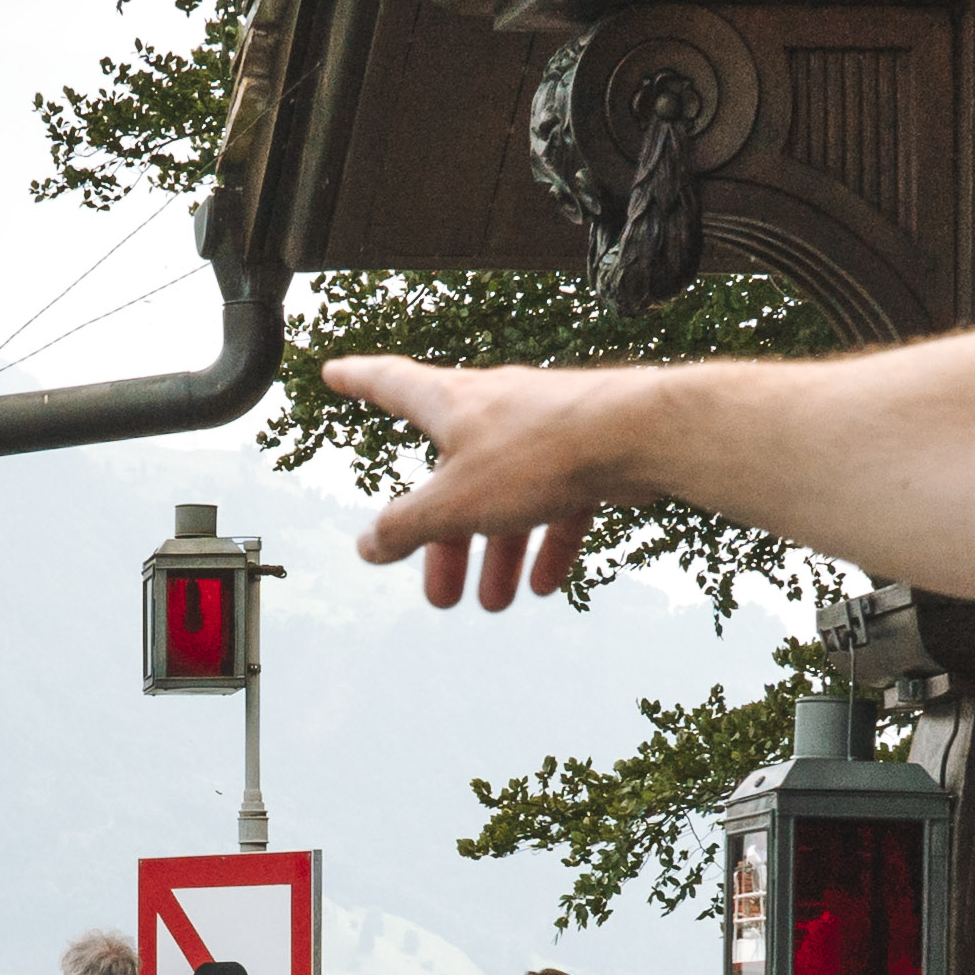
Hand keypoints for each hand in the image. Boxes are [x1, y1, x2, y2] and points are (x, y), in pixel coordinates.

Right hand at [324, 355, 652, 605]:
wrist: (639, 434)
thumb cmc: (542, 451)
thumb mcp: (455, 502)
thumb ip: (407, 527)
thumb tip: (367, 546)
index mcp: (450, 403)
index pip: (389, 383)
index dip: (357, 379)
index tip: (335, 371)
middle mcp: (492, 408)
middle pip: (450, 478)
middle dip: (443, 541)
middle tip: (437, 593)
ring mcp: (541, 430)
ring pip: (505, 498)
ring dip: (496, 554)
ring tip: (494, 603)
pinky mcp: (584, 453)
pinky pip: (555, 505)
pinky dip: (545, 542)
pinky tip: (543, 583)